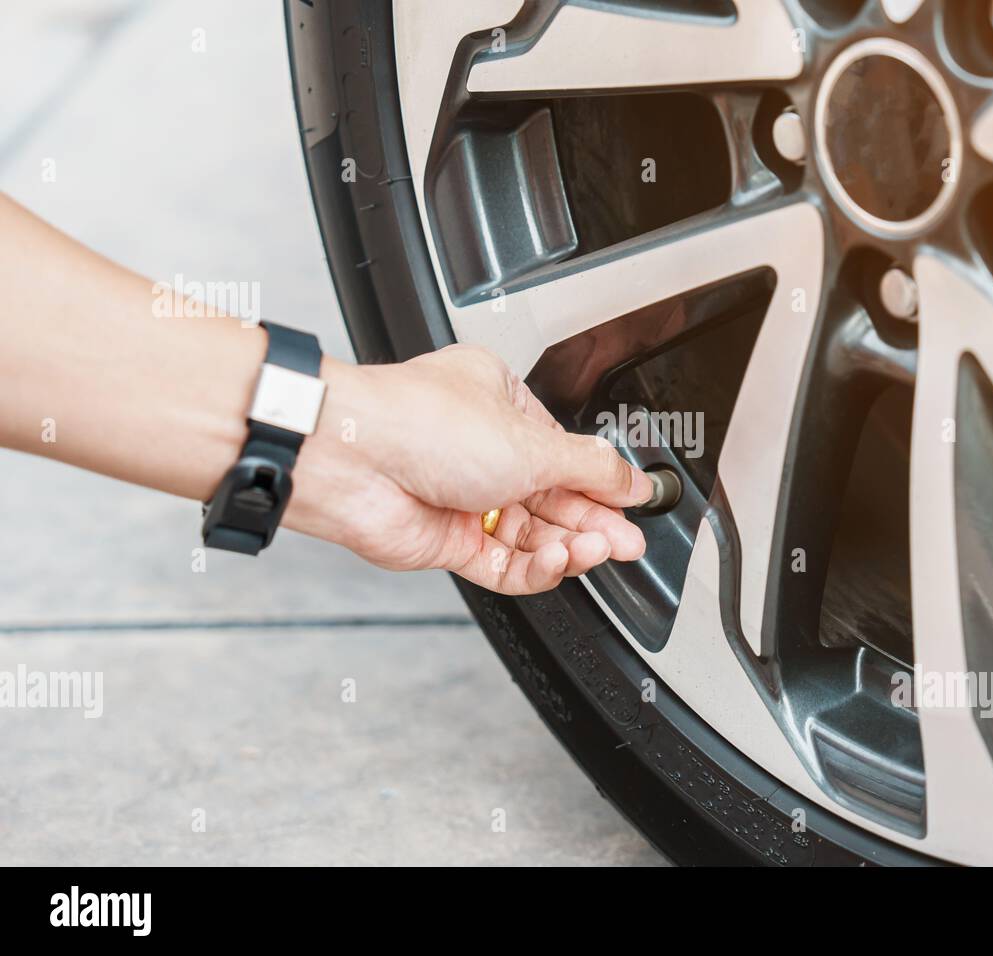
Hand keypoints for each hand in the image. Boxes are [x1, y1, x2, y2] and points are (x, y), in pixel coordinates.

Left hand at [285, 344, 651, 593]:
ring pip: (531, 534)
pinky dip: (535, 567)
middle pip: (553, 497)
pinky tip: (557, 561)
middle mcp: (480, 450)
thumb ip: (591, 469)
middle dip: (592, 521)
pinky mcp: (446, 541)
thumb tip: (633, 481)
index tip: (634, 503)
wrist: (352, 458)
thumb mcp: (532, 441)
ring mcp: (462, 498)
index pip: (566, 452)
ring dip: (567, 546)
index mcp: (500, 404)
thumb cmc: (421, 422)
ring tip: (595, 551)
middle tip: (626, 540)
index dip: (601, 482)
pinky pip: (504, 563)